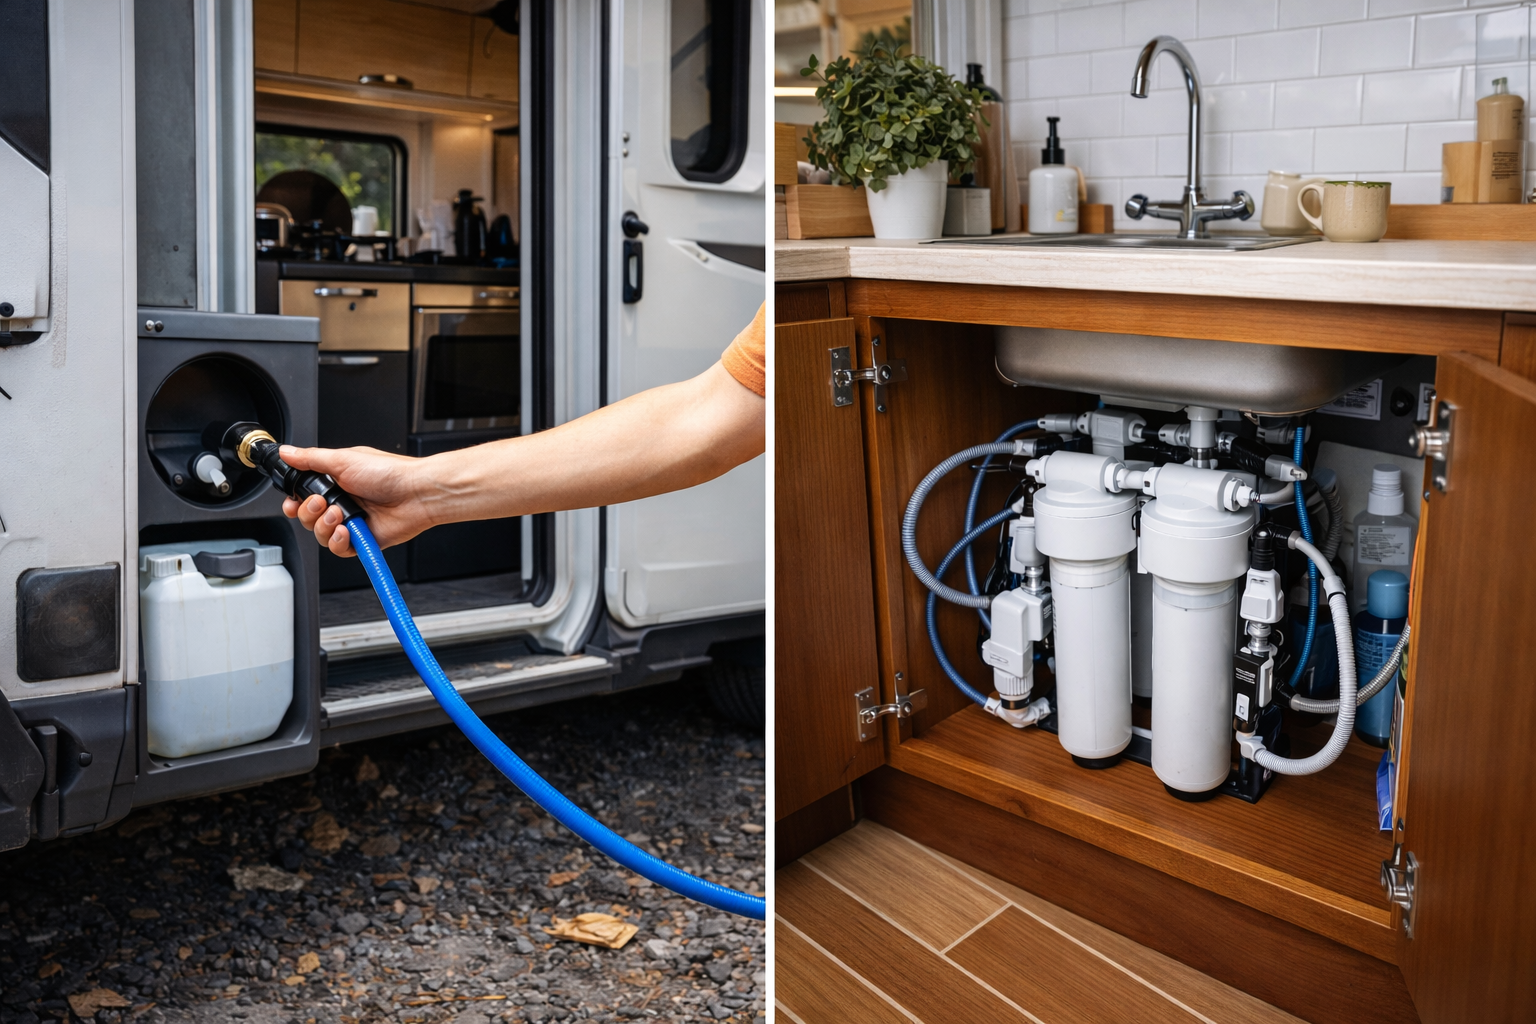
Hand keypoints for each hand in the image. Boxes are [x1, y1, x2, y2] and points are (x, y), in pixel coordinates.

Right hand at [279, 445, 435, 557]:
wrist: (416, 493)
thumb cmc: (389, 472)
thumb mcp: (343, 460)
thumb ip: (311, 459)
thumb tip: (287, 452)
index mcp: (336, 481)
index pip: (303, 496)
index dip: (294, 501)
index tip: (292, 502)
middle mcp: (342, 502)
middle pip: (307, 517)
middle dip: (309, 512)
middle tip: (321, 503)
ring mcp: (352, 522)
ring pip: (320, 534)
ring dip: (323, 526)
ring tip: (339, 514)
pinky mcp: (361, 540)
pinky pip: (338, 549)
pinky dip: (337, 541)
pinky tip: (345, 531)